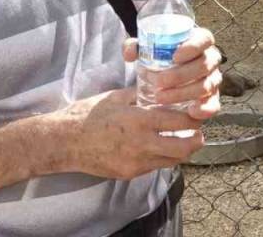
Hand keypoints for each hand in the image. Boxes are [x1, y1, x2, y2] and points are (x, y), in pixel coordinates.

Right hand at [49, 88, 203, 179]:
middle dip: (195, 141)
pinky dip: (162, 158)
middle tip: (198, 133)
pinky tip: (158, 148)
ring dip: (180, 151)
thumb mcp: (116, 97)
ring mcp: (136, 162)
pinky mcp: (129, 173)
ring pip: (171, 161)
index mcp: (140, 120)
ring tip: (181, 141)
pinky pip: (154, 167)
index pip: (180, 122)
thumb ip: (140, 95)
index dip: (194, 119)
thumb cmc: (87, 115)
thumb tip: (157, 89)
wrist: (64, 142)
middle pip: (183, 148)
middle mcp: (141, 144)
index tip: (197, 114)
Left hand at [123, 27, 222, 119]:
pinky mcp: (212, 99)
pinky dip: (204, 109)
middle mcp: (210, 60)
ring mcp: (213, 79)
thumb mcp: (147, 49)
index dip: (193, 47)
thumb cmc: (160, 58)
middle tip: (158, 81)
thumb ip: (135, 47)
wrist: (168, 76)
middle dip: (181, 74)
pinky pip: (213, 105)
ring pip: (205, 85)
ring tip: (159, 97)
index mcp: (200, 42)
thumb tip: (130, 53)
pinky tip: (190, 111)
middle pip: (204, 64)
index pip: (205, 39)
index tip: (174, 56)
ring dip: (183, 92)